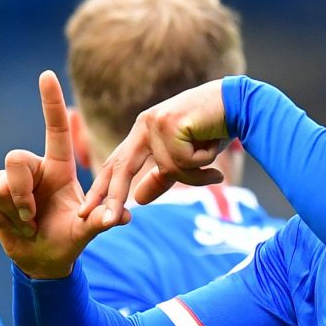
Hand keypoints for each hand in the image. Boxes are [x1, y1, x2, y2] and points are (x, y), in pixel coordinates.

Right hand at [0, 71, 125, 278]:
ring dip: (15, 211)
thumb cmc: (68, 238)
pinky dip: (3, 218)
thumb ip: (101, 221)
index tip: (47, 75)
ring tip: (29, 224)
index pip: (56, 129)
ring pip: (2, 183)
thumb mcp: (86, 231)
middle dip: (21, 192)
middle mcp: (34, 167)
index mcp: (59, 168)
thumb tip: (123, 216)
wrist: (43, 259)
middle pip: (15, 158)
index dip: (51, 102)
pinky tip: (14, 226)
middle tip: (33, 217)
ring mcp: (9, 179)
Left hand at [83, 80, 230, 227]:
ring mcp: (156, 122)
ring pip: (171, 169)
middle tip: (105, 221)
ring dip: (197, 172)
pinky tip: (213, 144)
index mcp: (142, 132)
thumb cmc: (212, 130)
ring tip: (212, 158)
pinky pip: (186, 160)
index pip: (116, 164)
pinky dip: (205, 160)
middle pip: (123, 167)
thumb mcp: (184, 158)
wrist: (238, 104)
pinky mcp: (172, 123)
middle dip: (115, 196)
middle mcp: (144, 125)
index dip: (102, 189)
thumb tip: (139, 200)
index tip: (87, 212)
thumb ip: (162, 177)